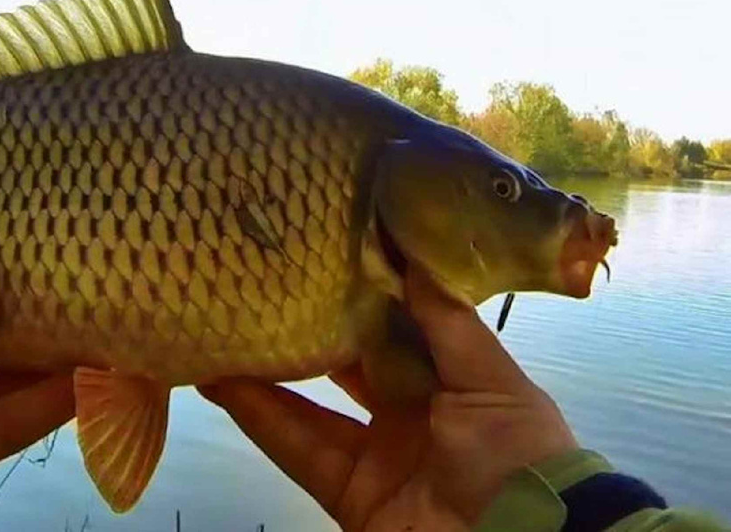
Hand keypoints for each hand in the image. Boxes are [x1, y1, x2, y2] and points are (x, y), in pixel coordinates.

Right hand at [199, 267, 576, 530]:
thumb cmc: (516, 454)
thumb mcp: (492, 381)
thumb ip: (445, 320)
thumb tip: (406, 246)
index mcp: (451, 380)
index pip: (396, 327)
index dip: (361, 293)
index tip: (322, 249)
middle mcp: (409, 413)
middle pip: (345, 364)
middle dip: (306, 327)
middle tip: (261, 281)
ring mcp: (375, 454)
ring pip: (309, 406)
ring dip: (267, 371)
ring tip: (225, 326)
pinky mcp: (346, 493)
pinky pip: (297, 449)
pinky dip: (260, 418)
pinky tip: (223, 383)